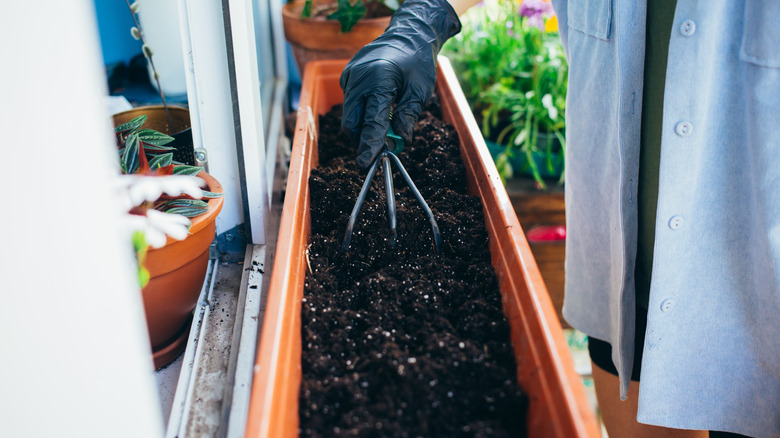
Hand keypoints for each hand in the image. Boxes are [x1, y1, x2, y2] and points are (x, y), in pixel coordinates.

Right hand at [340, 0, 460, 168]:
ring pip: (349, 114)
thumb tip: (400, 140)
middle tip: (381, 146)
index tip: (366, 163)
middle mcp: (358, 78)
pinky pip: (351, 101)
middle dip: (364, 138)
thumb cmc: (417, 61)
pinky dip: (362, 110)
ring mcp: (350, 76)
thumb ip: (408, 117)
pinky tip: (378, 103)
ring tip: (384, 121)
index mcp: (379, 81)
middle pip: (352, 123)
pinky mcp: (347, 75)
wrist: (408, 34)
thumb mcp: (420, 91)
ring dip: (363, 125)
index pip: (371, 122)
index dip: (369, 145)